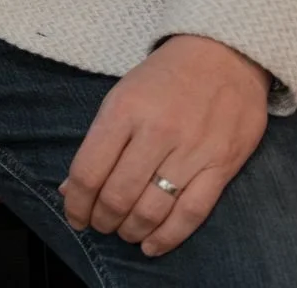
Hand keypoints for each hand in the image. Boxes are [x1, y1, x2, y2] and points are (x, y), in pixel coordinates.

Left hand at [59, 34, 269, 256]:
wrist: (225, 51)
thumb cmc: (167, 75)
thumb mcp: (123, 94)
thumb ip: (99, 142)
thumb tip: (71, 189)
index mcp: (125, 108)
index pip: (89, 171)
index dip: (76, 203)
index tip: (75, 215)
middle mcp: (157, 131)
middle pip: (118, 196)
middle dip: (103, 220)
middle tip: (101, 224)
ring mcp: (191, 150)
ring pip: (152, 211)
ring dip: (131, 231)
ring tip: (125, 232)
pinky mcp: (221, 165)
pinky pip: (191, 214)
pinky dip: (167, 238)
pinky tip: (152, 245)